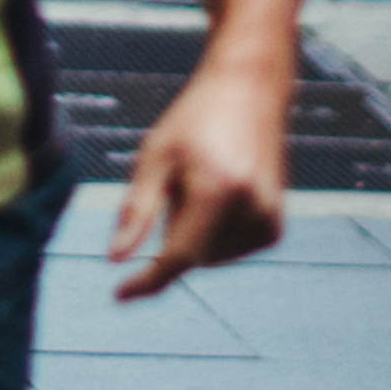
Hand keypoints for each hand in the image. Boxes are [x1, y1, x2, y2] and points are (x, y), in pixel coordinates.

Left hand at [112, 41, 291, 296]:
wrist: (248, 94)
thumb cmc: (192, 122)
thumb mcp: (155, 157)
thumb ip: (136, 211)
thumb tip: (114, 260)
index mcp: (218, 191)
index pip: (178, 255)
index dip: (147, 279)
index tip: (119, 295)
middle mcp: (252, 210)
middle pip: (190, 255)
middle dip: (172, 230)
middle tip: (178, 182)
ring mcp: (270, 221)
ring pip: (208, 258)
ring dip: (194, 232)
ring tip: (203, 182)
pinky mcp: (276, 229)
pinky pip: (228, 251)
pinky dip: (213, 234)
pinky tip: (220, 193)